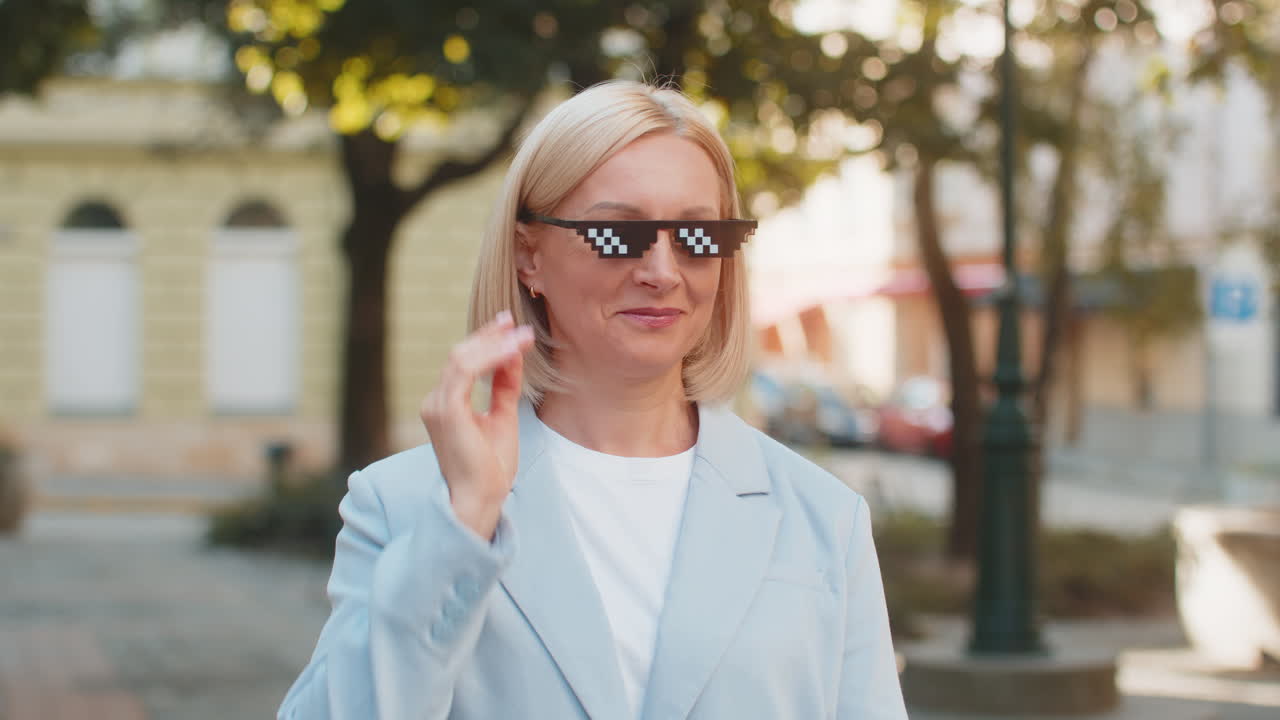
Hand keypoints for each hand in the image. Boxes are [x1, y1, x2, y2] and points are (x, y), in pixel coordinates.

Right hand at [420, 311, 534, 540]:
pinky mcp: (446, 411)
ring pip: (461, 359)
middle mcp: (436, 401)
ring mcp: (437, 405)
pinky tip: (511, 350)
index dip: (486, 341)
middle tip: (514, 321)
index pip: (464, 362)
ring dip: (493, 343)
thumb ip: (504, 386)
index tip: (509, 326)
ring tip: (520, 335)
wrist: (481, 499)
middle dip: (489, 336)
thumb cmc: (490, 467)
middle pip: (461, 355)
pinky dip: (489, 357)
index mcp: (446, 404)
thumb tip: (512, 354)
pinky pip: (465, 372)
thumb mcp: (503, 417)